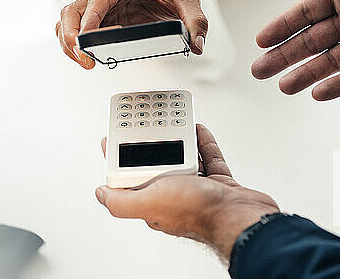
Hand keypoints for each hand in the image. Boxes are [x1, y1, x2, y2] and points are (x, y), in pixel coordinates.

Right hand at [55, 0, 207, 68]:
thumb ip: (196, 21)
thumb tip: (197, 45)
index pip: (97, 0)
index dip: (90, 21)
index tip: (88, 40)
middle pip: (73, 11)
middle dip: (72, 36)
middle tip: (85, 59)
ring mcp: (97, 5)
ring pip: (68, 20)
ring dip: (68, 42)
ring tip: (84, 62)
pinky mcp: (97, 19)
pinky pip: (75, 30)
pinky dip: (74, 44)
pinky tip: (86, 58)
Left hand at [95, 124, 279, 260]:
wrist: (239, 216)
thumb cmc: (199, 212)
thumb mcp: (150, 202)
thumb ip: (121, 200)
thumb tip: (100, 194)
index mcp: (154, 201)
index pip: (132, 177)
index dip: (122, 156)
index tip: (116, 138)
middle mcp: (174, 196)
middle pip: (159, 163)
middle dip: (154, 144)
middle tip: (148, 122)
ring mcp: (197, 189)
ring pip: (184, 159)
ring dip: (180, 140)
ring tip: (174, 122)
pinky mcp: (218, 184)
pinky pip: (209, 158)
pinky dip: (204, 143)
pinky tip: (198, 131)